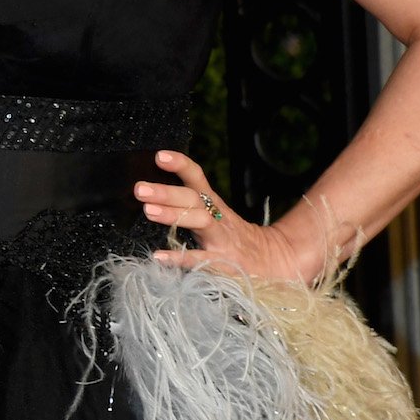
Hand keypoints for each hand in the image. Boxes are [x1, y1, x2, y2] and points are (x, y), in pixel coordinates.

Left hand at [133, 150, 316, 283]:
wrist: (280, 264)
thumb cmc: (239, 240)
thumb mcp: (218, 217)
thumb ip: (191, 206)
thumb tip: (153, 195)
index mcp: (215, 205)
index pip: (197, 178)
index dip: (180, 164)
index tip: (159, 155)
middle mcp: (218, 219)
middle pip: (192, 199)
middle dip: (166, 192)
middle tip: (139, 188)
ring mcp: (222, 240)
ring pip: (199, 221)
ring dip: (173, 215)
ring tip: (147, 211)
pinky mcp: (225, 264)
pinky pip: (201, 260)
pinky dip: (180, 258)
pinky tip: (158, 256)